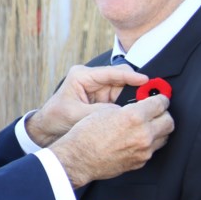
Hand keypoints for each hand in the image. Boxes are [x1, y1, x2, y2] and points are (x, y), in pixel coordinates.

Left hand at [26, 64, 148, 146]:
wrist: (47, 127)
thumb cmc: (56, 117)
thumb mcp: (75, 115)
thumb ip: (97, 112)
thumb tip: (121, 113)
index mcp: (82, 75)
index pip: (111, 72)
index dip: (130, 76)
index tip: (145, 80)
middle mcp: (92, 78)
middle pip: (121, 78)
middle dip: (137, 86)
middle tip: (153, 96)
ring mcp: (99, 88)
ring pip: (125, 88)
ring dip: (135, 96)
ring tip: (148, 105)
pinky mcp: (103, 98)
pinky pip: (122, 98)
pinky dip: (130, 104)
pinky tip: (139, 111)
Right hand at [49, 94, 173, 188]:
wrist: (78, 158)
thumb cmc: (86, 133)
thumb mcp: (105, 110)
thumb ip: (129, 108)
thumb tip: (141, 105)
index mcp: (134, 117)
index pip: (160, 103)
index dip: (160, 98)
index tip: (159, 97)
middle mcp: (143, 134)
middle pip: (169, 121)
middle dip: (163, 114)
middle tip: (155, 111)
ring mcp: (144, 150)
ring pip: (164, 137)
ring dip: (158, 129)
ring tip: (147, 125)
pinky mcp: (140, 162)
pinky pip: (152, 149)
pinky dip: (148, 143)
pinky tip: (136, 139)